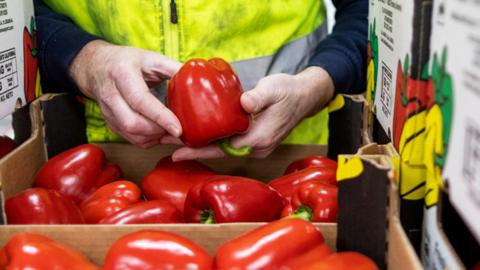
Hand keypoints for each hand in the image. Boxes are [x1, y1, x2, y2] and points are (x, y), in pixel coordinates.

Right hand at [70, 40, 181, 146]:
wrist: (97, 66)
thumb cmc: (128, 61)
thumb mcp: (151, 58)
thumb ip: (174, 68)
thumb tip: (199, 79)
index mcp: (122, 74)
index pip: (140, 100)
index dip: (160, 117)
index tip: (178, 129)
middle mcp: (111, 94)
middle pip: (132, 123)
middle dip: (159, 131)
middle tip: (179, 129)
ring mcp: (107, 111)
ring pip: (131, 134)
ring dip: (155, 138)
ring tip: (172, 132)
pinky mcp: (110, 122)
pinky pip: (130, 138)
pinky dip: (148, 140)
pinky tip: (161, 133)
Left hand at [171, 66, 333, 159]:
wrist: (304, 97)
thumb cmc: (288, 92)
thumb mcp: (274, 89)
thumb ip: (259, 96)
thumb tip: (243, 102)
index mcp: (258, 138)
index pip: (223, 148)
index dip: (199, 150)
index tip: (177, 151)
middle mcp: (256, 147)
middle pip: (219, 151)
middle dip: (193, 149)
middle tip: (167, 144)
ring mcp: (256, 146)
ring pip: (224, 149)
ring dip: (201, 145)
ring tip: (176, 139)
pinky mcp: (254, 140)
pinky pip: (230, 144)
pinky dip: (213, 140)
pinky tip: (199, 133)